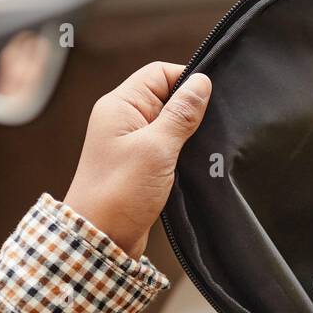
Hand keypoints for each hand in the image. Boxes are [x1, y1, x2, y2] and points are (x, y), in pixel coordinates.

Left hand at [63, 62, 211, 257]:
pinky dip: (182, 152)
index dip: (187, 81)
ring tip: (205, 148)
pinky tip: (195, 163)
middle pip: (166, 97)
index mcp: (119, 105)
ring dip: (188, 134)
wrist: (100, 239)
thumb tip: (201, 82)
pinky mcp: (139, 165)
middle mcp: (123, 120)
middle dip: (191, 109)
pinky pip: (166, 147)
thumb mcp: (157, 148)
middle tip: (212, 128)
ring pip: (169, 124)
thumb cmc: (120, 191)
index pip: (159, 73)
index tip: (211, 101)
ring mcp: (130, 143)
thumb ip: (181, 114)